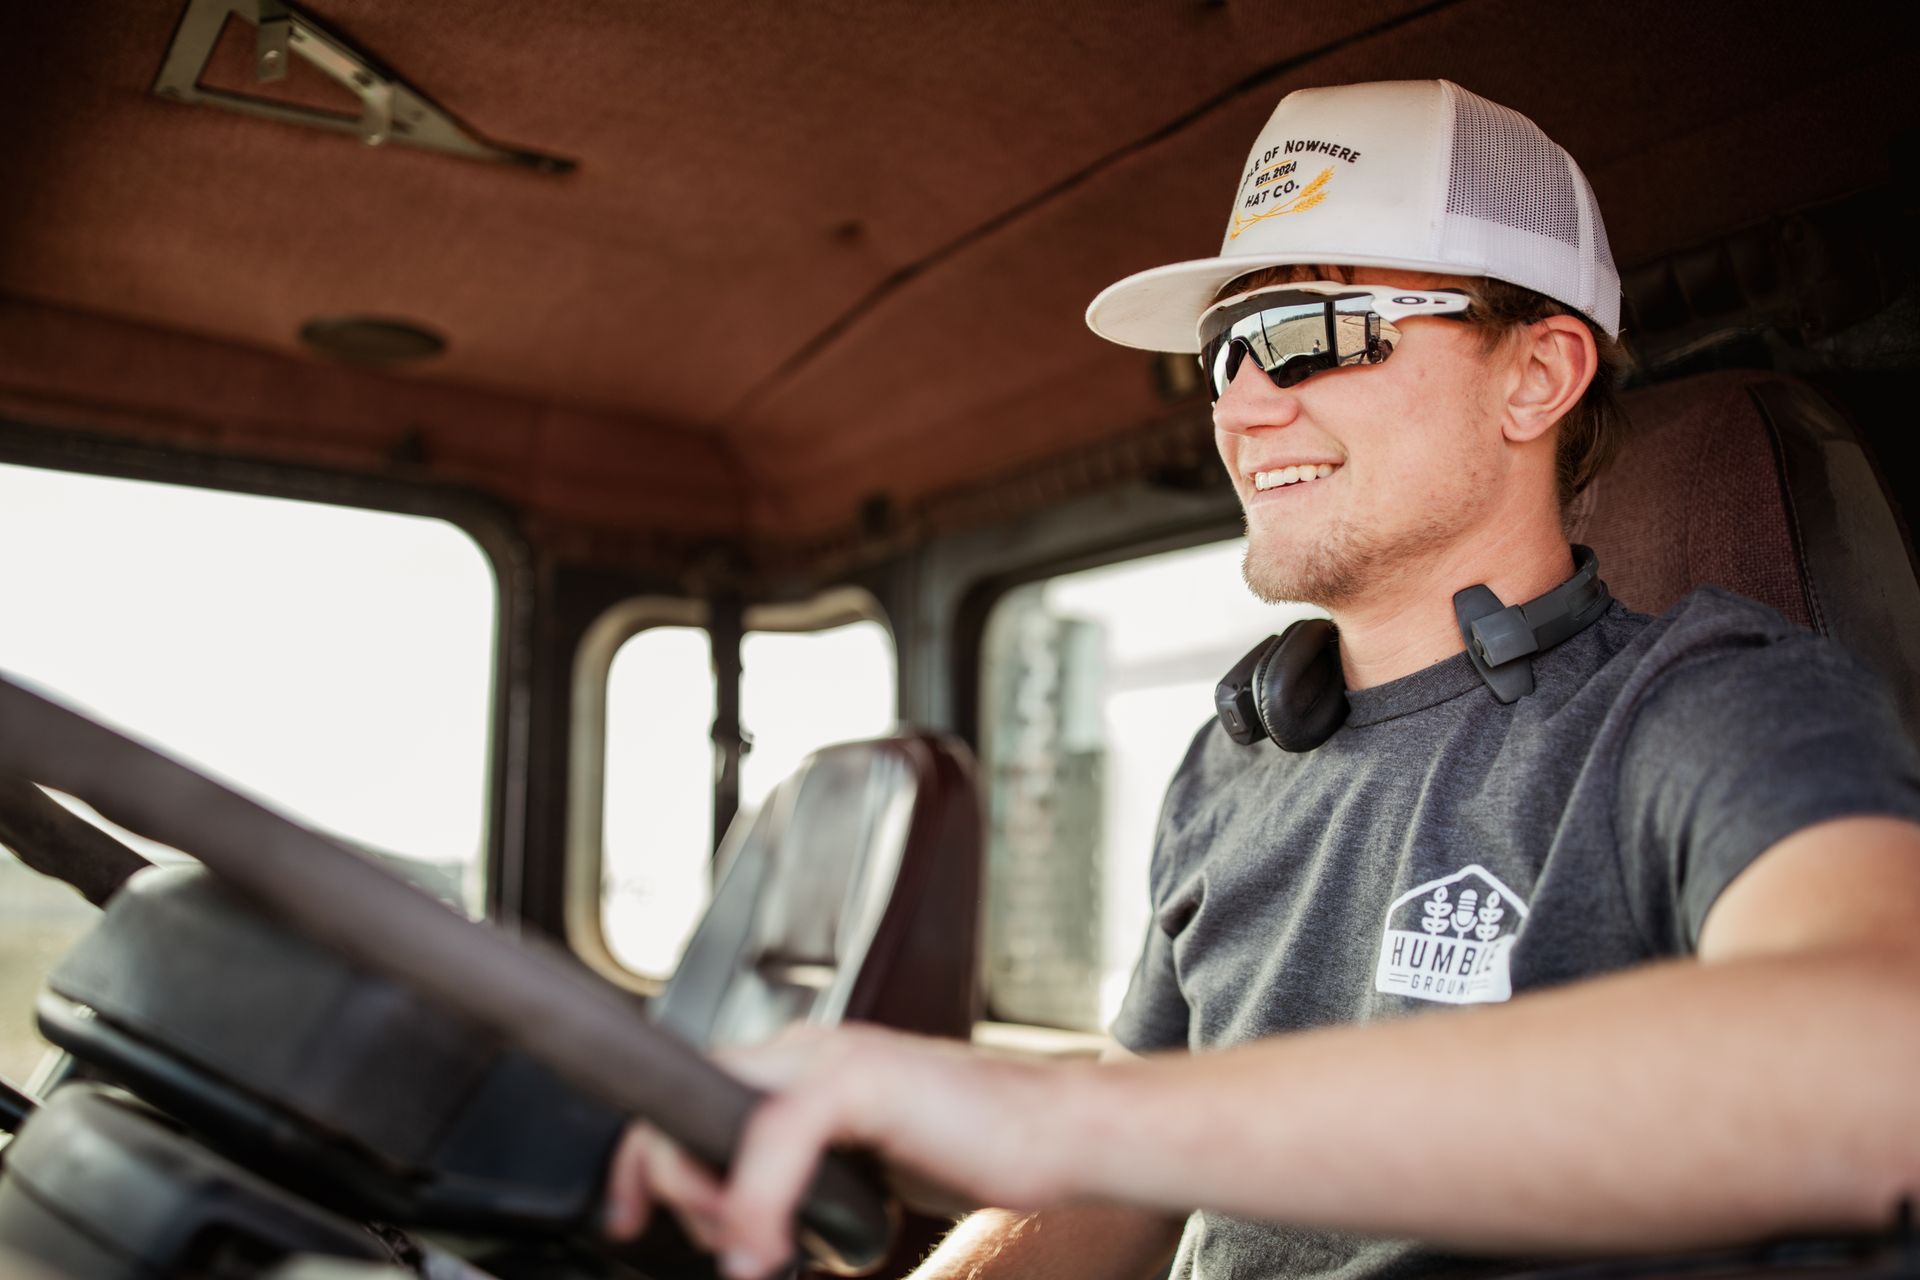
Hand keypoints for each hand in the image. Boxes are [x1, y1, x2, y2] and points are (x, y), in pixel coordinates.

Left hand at [602, 1024, 1080, 1278]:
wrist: (1066, 1134)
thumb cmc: (982, 1152)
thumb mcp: (869, 1167)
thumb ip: (811, 1173)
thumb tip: (753, 1221)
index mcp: (807, 1066)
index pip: (694, 1094)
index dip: (644, 1155)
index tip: (629, 1217)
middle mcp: (811, 1050)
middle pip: (685, 1096)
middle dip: (665, 1179)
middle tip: (720, 1247)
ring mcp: (837, 1058)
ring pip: (717, 1112)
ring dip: (709, 1198)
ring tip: (747, 1253)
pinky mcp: (865, 1082)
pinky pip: (774, 1139)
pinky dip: (754, 1203)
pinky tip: (767, 1250)